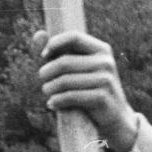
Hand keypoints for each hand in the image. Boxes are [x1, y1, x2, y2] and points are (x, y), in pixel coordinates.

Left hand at [35, 30, 139, 151]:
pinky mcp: (102, 97)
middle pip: (64, 62)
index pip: (73, 37)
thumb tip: (36, 35)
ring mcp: (105, 79)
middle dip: (47, 73)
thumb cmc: (89, 89)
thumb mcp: (79, 69)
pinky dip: (56, 101)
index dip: (54, 44)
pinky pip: (70, 96)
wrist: (115, 116)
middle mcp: (105, 61)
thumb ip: (58, 52)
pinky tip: (52, 104)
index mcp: (101, 49)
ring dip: (49, 89)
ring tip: (48, 93)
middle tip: (44, 82)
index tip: (43, 56)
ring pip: (64, 80)